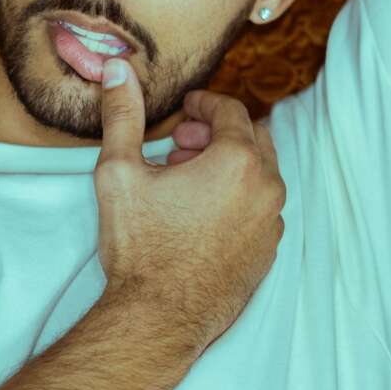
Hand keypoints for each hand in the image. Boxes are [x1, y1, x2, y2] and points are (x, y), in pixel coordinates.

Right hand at [95, 55, 285, 355]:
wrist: (158, 318)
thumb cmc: (140, 247)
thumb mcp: (120, 172)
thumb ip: (123, 115)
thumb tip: (118, 70)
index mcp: (239, 161)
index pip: (232, 110)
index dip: (205, 104)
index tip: (185, 110)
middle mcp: (268, 189)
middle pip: (253, 139)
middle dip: (218, 134)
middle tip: (182, 146)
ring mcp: (272, 223)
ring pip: (260, 176)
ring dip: (228, 168)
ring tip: (187, 182)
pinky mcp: (269, 252)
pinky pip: (260, 211)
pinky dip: (237, 200)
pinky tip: (200, 216)